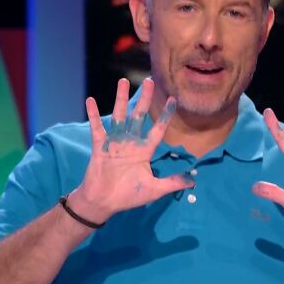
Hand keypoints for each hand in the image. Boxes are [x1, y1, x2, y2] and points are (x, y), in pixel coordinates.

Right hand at [70, 78, 195, 223]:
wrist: (103, 203)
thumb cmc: (128, 196)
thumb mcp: (154, 189)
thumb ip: (172, 183)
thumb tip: (193, 182)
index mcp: (144, 151)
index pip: (158, 130)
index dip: (165, 116)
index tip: (174, 99)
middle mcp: (131, 142)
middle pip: (139, 116)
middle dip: (144, 99)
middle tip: (150, 81)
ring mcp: (115, 142)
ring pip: (119, 116)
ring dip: (120, 99)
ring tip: (122, 81)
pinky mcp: (100, 146)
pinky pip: (97, 128)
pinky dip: (93, 114)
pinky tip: (90, 100)